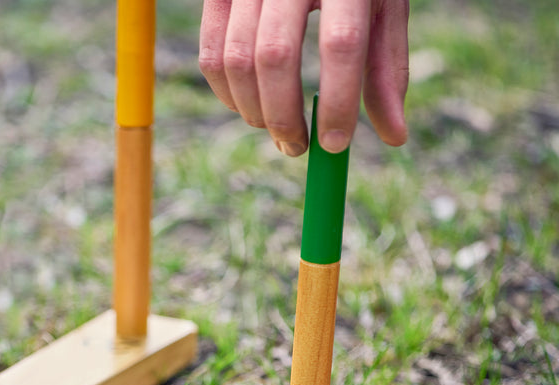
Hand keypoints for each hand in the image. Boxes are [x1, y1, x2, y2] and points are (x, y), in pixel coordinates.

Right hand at [199, 0, 409, 155]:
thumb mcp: (383, 10)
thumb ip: (387, 71)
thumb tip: (394, 138)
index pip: (342, 44)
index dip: (338, 101)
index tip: (334, 144)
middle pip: (277, 56)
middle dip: (284, 117)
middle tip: (298, 148)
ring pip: (238, 61)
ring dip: (254, 112)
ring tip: (278, 130)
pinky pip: (211, 57)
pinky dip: (228, 95)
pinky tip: (250, 107)